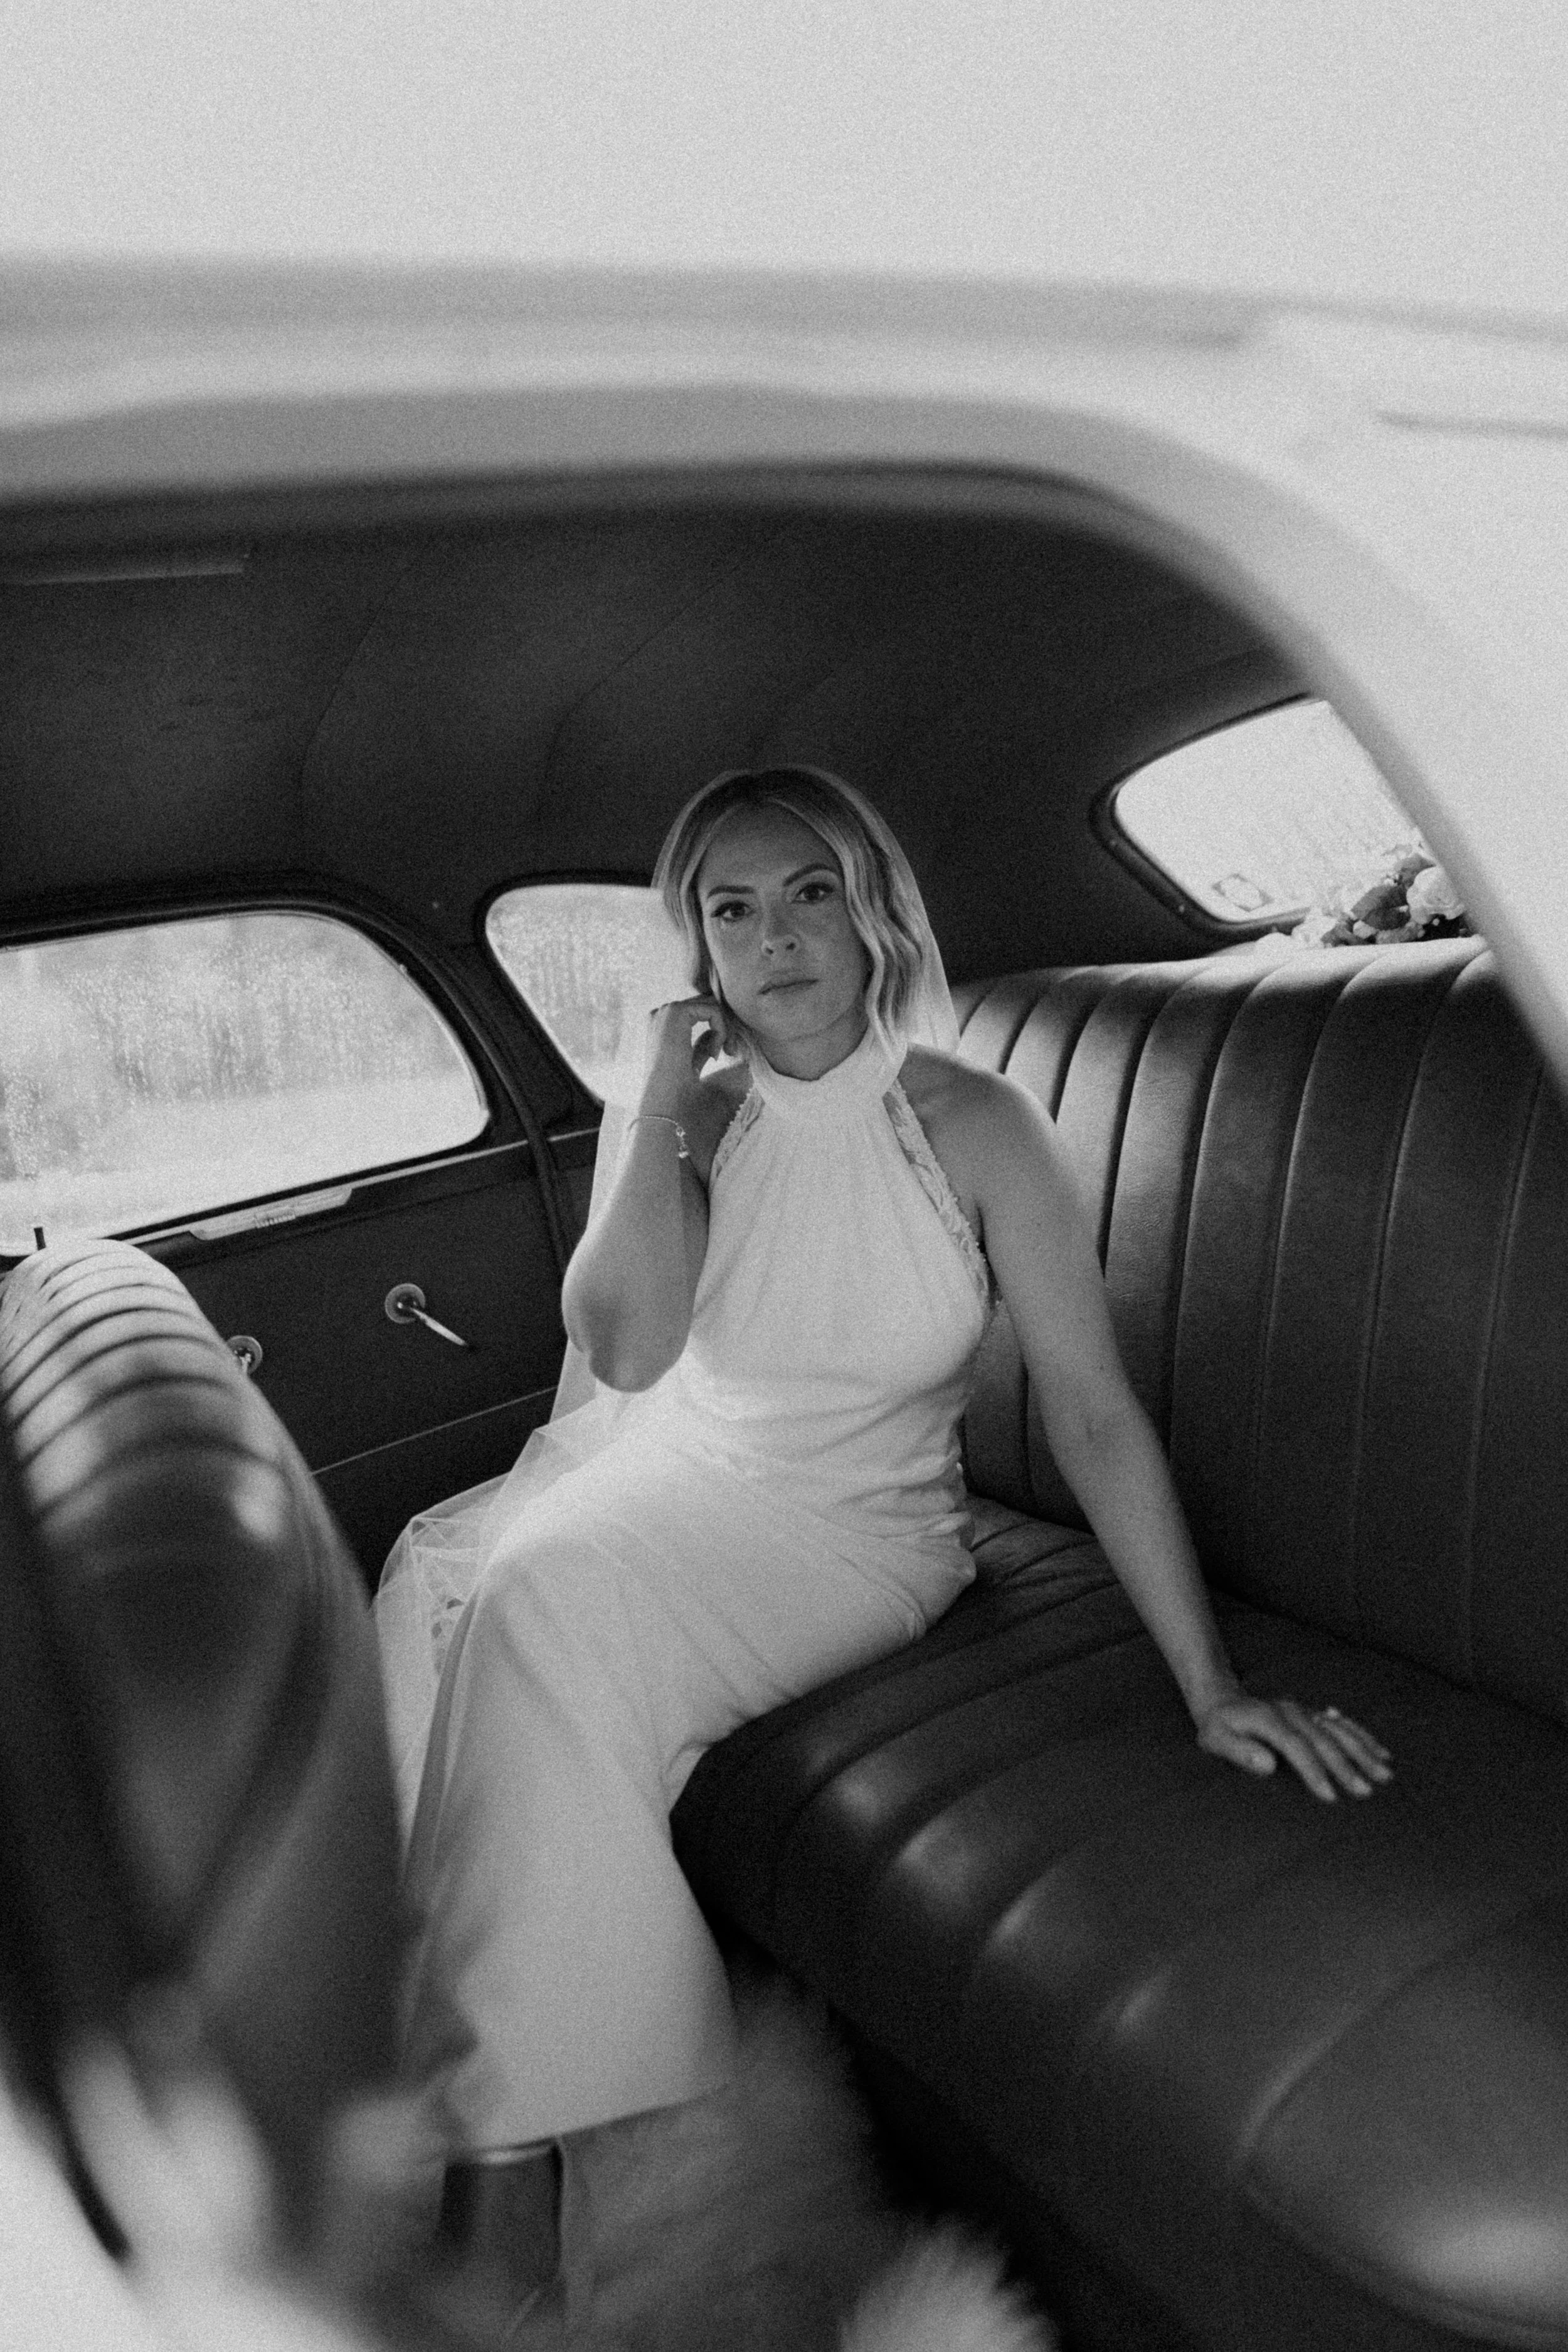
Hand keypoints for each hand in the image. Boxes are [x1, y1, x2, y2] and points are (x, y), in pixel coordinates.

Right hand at [641, 992, 732, 1114]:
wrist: (662, 1100)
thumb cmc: (675, 1089)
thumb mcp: (693, 1062)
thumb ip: (702, 1046)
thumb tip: (714, 1034)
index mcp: (661, 1024)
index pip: (700, 1011)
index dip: (718, 1027)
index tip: (724, 1053)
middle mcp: (661, 1013)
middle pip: (707, 1004)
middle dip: (724, 1026)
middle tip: (729, 1051)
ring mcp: (666, 1010)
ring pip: (712, 1005)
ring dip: (724, 1029)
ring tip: (720, 1053)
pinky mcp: (676, 1012)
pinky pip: (713, 1010)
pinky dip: (721, 1030)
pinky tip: (715, 1052)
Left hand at [1197, 1695, 1392, 1800]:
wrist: (1223, 1702)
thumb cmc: (1218, 1728)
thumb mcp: (1215, 1739)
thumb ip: (1238, 1751)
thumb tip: (1267, 1764)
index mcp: (1268, 1719)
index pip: (1295, 1746)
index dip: (1313, 1769)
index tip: (1329, 1795)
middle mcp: (1291, 1712)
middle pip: (1323, 1739)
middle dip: (1346, 1766)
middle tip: (1365, 1792)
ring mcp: (1305, 1711)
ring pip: (1339, 1730)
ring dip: (1363, 1751)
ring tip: (1384, 1774)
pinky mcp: (1313, 1714)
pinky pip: (1343, 1724)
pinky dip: (1363, 1737)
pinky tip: (1381, 1751)